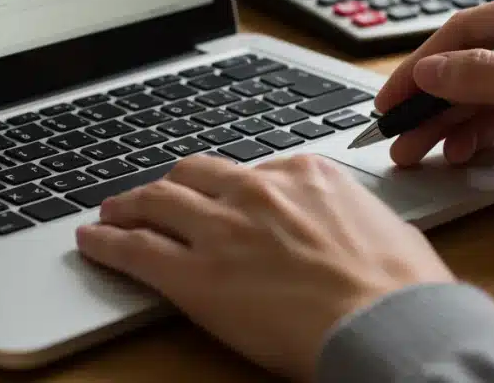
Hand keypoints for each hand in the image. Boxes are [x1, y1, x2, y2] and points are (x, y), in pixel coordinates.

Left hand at [76, 154, 453, 382]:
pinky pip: (136, 250)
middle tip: (153, 197)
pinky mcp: (195, 275)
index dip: (225, 187)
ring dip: (129, 205)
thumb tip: (342, 227)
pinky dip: (107, 243)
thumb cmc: (401, 288)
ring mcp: (221, 229)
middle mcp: (258, 189)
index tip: (216, 196)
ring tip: (111, 213)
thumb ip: (345, 216)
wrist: (390, 325)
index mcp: (304, 173)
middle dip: (172, 184)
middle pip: (194, 173)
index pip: (248, 169)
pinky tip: (92, 242)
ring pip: (157, 201)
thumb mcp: (384, 226)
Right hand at [375, 0, 493, 214]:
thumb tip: (432, 69)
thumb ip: (487, 78)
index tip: (392, 99)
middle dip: (433, 100)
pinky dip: (486, 131)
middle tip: (398, 135)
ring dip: (454, 121)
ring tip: (421, 153)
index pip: (467, 31)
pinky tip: (462, 151)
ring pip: (491, 92)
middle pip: (475, 63)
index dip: (421, 66)